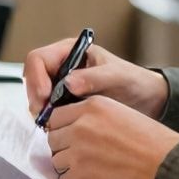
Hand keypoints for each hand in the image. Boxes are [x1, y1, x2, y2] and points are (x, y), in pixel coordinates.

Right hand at [24, 42, 167, 119]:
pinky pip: (46, 108)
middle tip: (44, 115)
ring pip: (36, 95)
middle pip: (32, 78)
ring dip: (40, 109)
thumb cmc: (133, 81)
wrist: (147, 100)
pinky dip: (48, 118)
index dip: (36, 77)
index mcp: (69, 52)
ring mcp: (60, 85)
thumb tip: (68, 83)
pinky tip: (58, 126)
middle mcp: (61, 66)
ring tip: (52, 122)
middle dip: (35, 96)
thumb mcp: (116, 76)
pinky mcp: (64, 102)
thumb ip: (94, 78)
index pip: (38, 59)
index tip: (44, 96)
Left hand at [46, 96, 178, 178]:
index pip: (56, 117)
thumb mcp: (122, 114)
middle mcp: (80, 127)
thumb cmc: (153, 145)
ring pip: (57, 161)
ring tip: (96, 171)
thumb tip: (71, 128)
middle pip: (54, 139)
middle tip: (88, 158)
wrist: (169, 171)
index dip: (65, 129)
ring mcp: (77, 153)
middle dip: (66, 148)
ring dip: (71, 167)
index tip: (75, 139)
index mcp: (91, 107)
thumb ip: (94, 117)